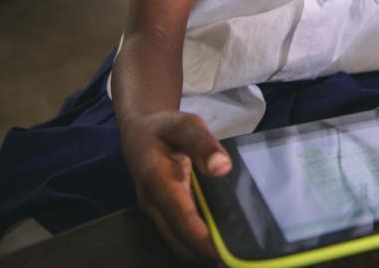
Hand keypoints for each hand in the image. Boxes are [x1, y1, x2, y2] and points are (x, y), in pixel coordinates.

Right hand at [120, 110, 230, 262]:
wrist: (139, 132)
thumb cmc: (164, 127)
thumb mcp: (184, 124)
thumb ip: (202, 143)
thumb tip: (222, 167)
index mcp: (156, 180)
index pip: (179, 216)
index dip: (201, 238)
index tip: (224, 251)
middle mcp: (153, 203)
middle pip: (178, 239)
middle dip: (206, 253)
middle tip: (239, 258)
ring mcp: (156, 212)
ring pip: (178, 242)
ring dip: (202, 252)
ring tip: (236, 253)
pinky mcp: (163, 214)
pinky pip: (180, 235)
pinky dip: (199, 244)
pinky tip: (224, 241)